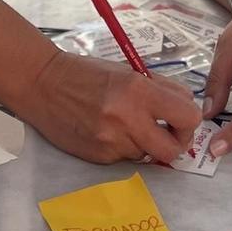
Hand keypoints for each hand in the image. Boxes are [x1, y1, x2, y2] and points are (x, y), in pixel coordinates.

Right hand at [17, 50, 200, 165]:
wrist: (42, 85)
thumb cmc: (87, 73)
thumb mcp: (128, 72)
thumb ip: (160, 89)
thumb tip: (188, 107)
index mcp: (138, 90)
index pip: (188, 117)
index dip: (188, 122)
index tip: (179, 119)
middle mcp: (127, 119)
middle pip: (173, 149)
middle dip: (174, 143)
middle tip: (165, 132)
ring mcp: (111, 141)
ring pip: (148, 155)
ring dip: (145, 143)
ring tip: (126, 125)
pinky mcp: (99, 157)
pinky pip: (125, 158)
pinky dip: (123, 147)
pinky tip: (107, 131)